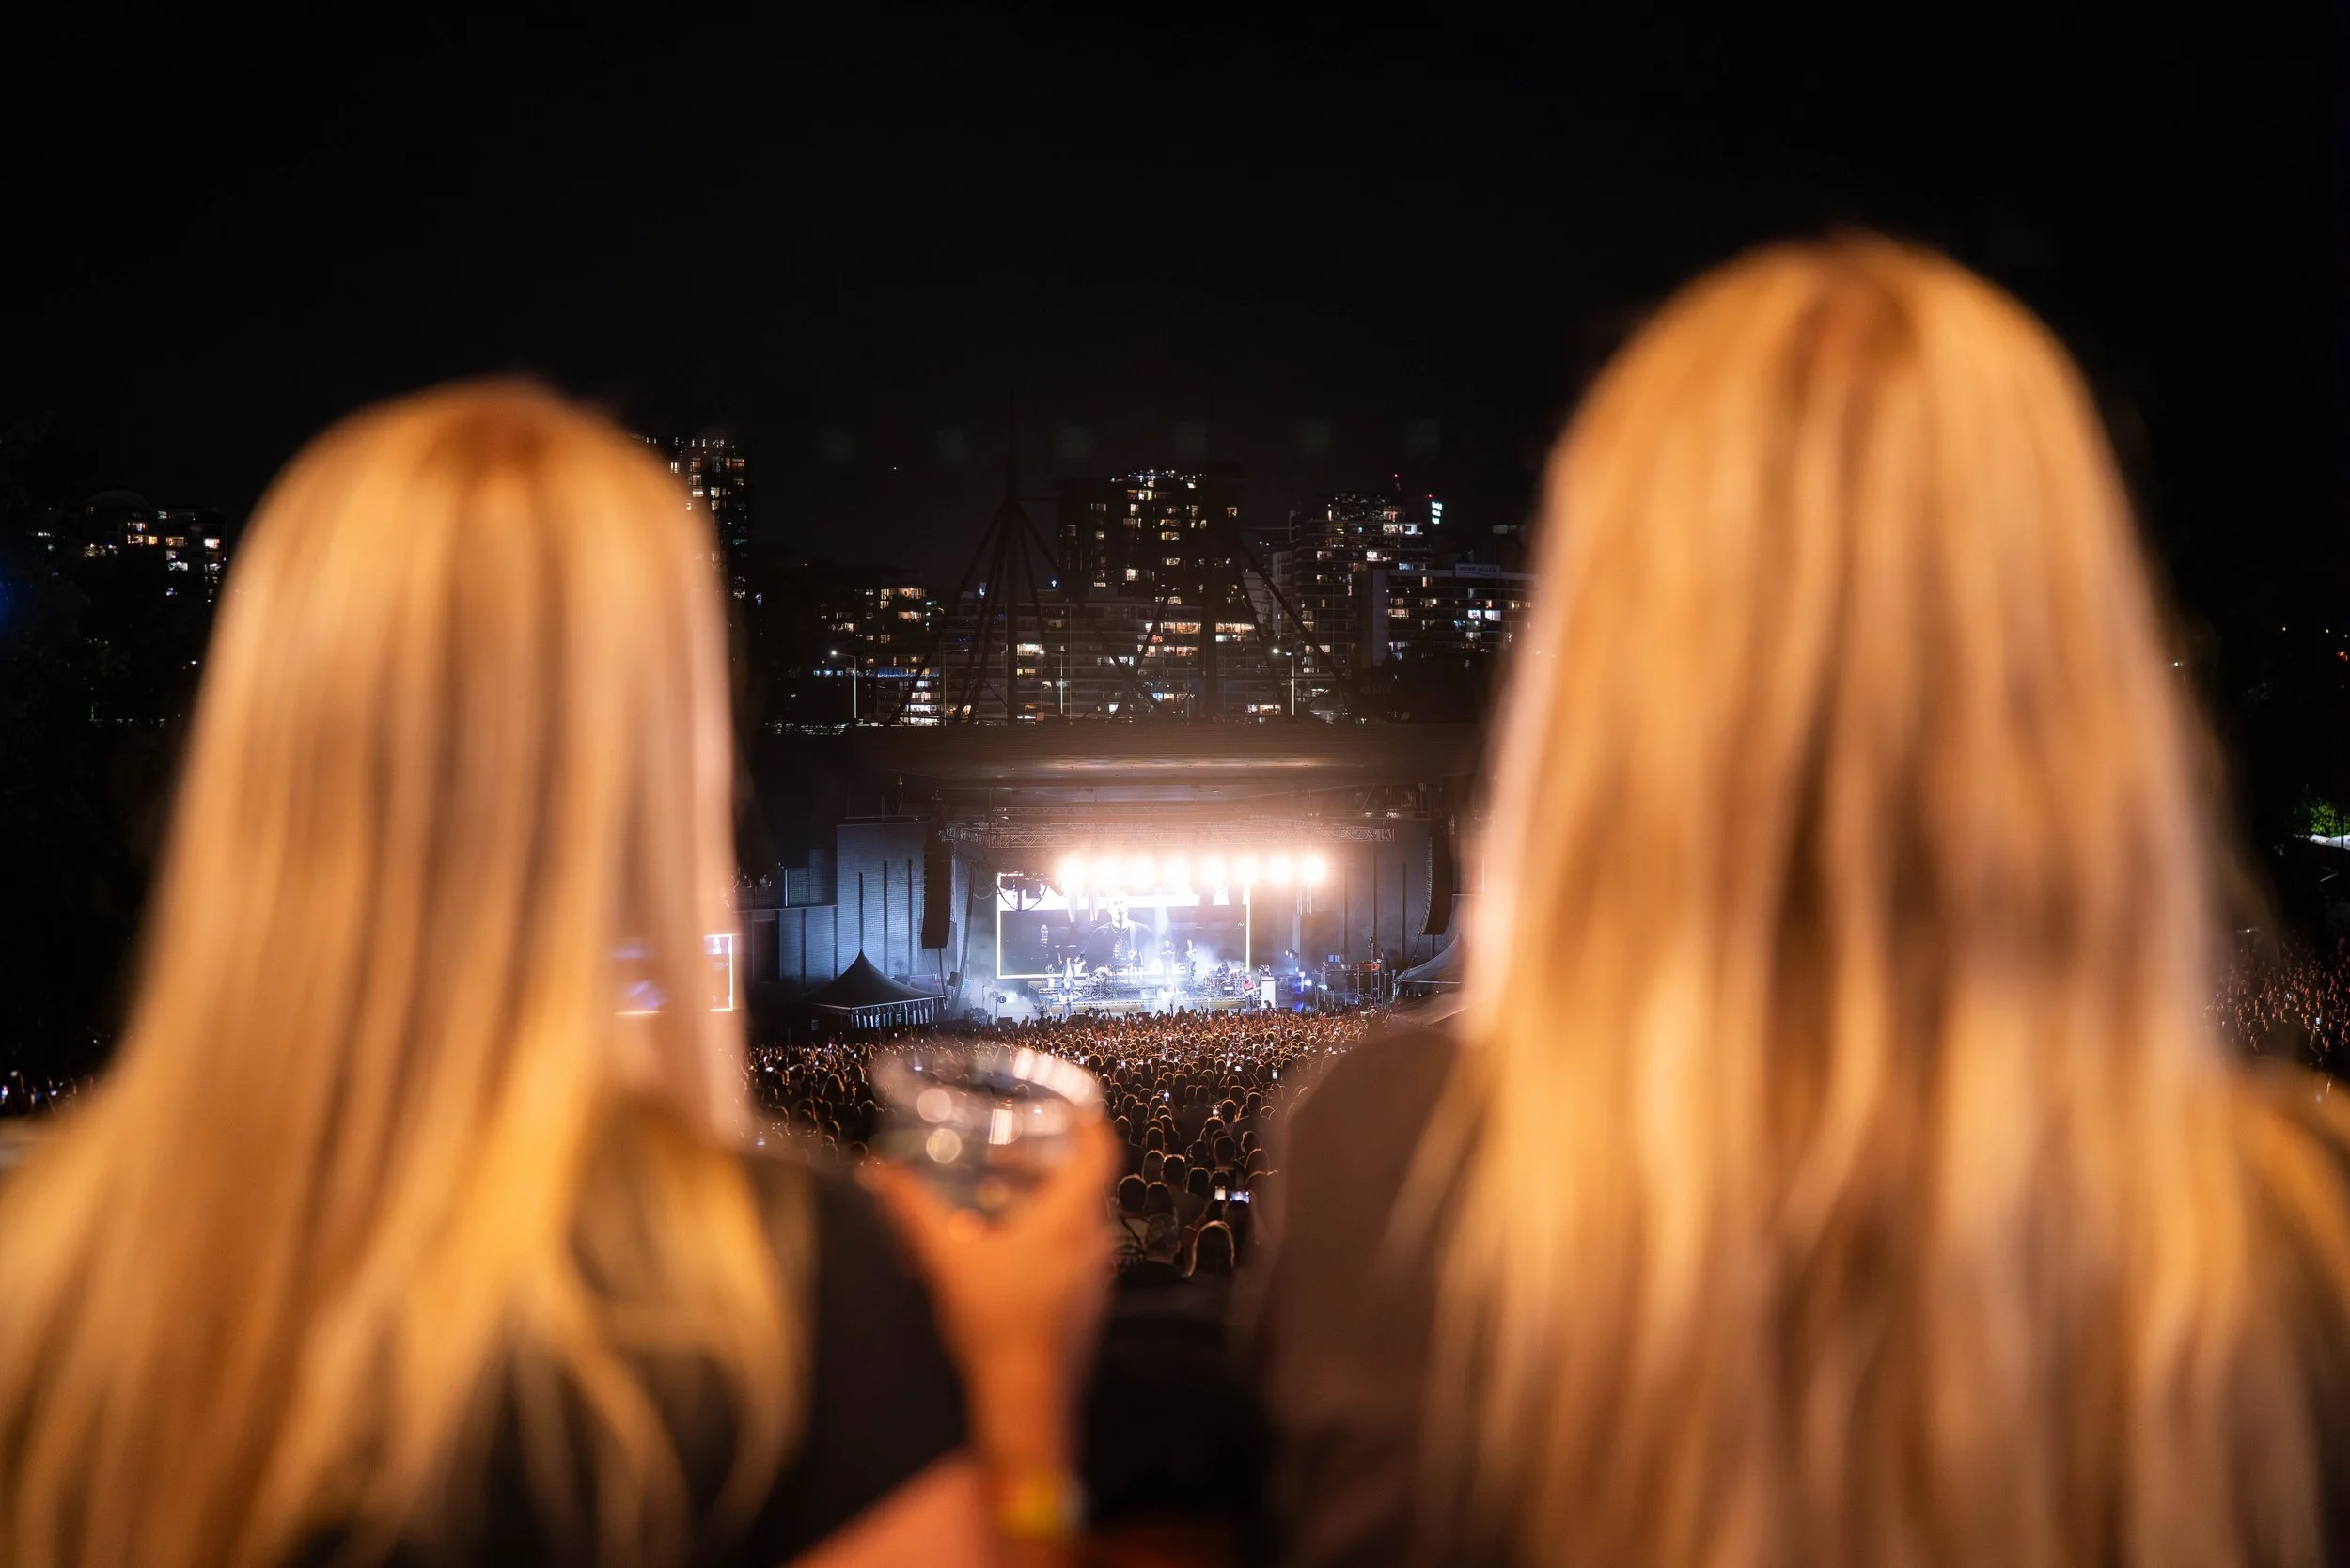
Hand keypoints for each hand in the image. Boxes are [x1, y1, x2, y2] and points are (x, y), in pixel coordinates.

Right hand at [870, 1117, 1117, 1470]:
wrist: (1025, 1401)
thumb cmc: (994, 1321)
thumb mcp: (944, 1257)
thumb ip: (911, 1209)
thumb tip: (880, 1170)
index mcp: (1073, 1218)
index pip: (1100, 1152)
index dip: (1089, 1122)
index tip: (1071, 1104)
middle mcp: (1095, 1244)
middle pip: (1084, 1186)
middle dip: (1046, 1163)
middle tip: (1006, 1153)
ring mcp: (1095, 1280)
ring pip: (1077, 1223)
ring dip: (1041, 1203)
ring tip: (990, 1200)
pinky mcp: (1085, 1309)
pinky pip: (1072, 1256)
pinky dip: (1043, 1239)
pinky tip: (998, 1255)